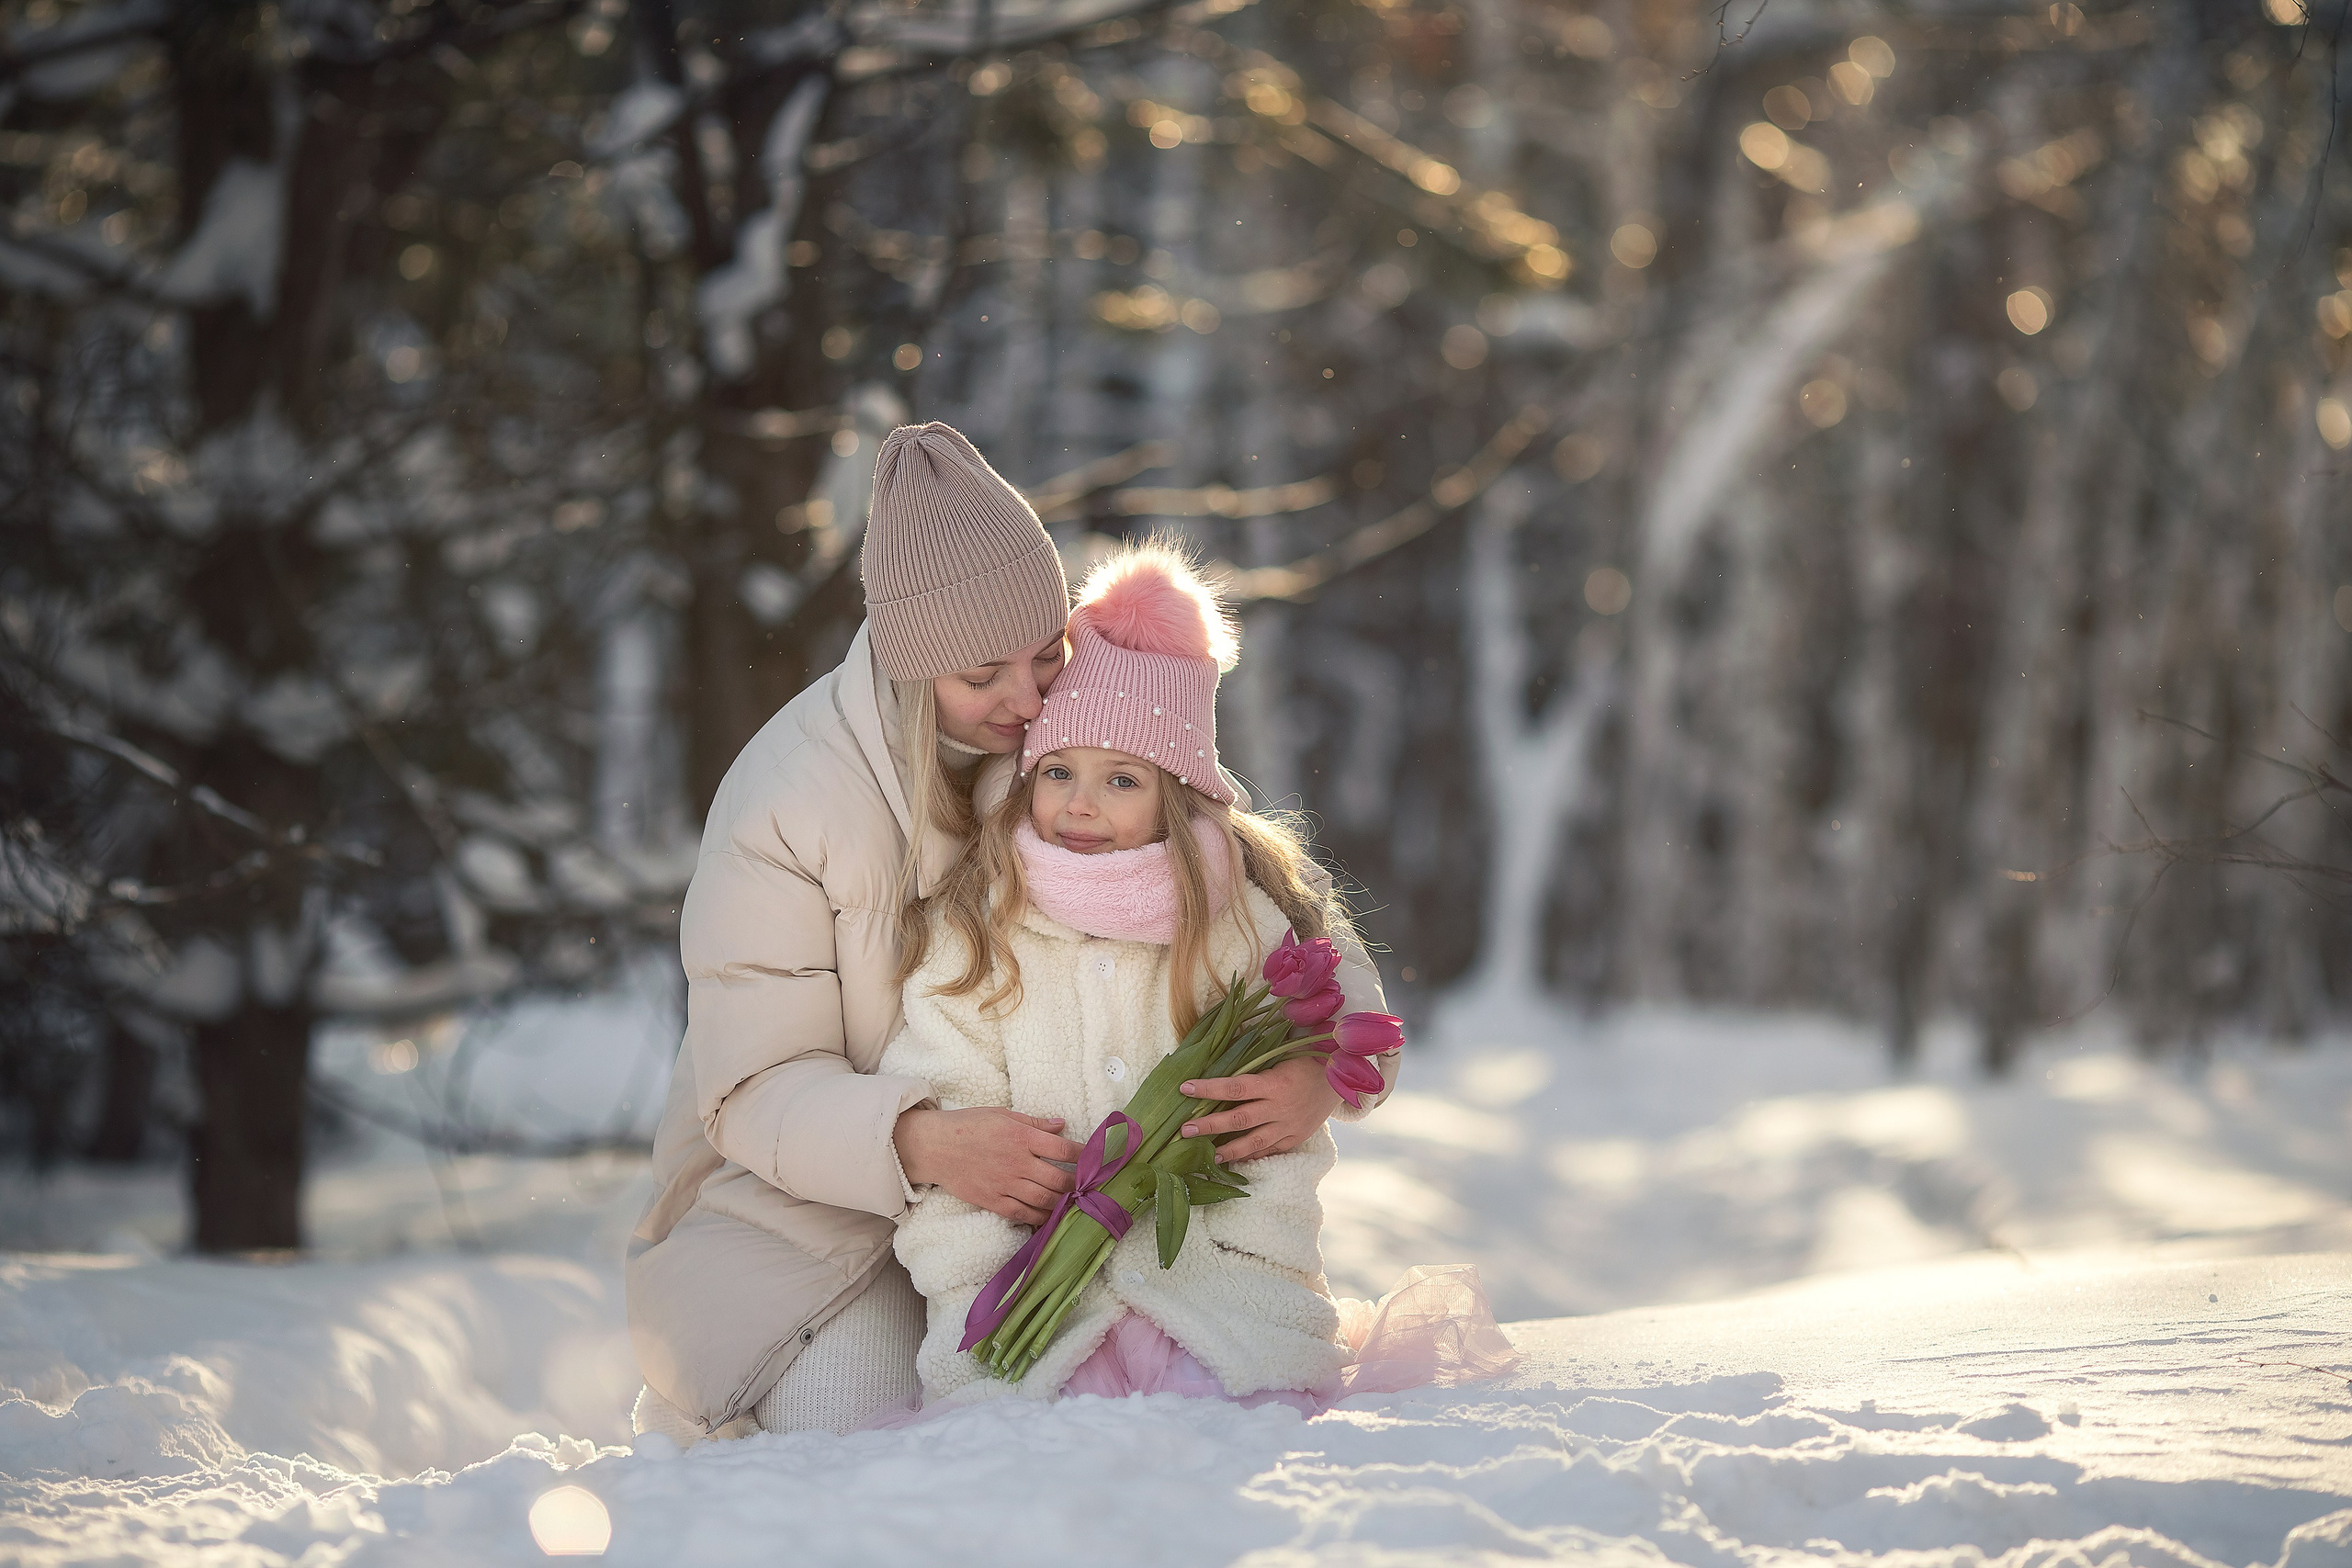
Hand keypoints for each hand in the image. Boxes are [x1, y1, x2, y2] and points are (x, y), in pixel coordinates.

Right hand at [894, 1106, 1081, 1225]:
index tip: (1097, 1158)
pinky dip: (1040, 1217)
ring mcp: (1005, 1184)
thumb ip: (1034, 1122)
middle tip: (1090, 1186)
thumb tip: (1062, 1125)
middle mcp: (1017, 1162)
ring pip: (1044, 1199)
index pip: (1063, 1148)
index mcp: (1021, 1136)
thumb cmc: (968, 1125)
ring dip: (1064, 1202)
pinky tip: (1051, 1216)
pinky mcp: (993, 1200)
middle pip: (1059, 1178)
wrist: (934, 1146)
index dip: (1084, 1154)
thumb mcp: (1002, 1114)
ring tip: (1076, 1202)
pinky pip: (1023, 1213)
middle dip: (1078, 1183)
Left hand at [1177, 1056, 1354, 1163]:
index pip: (1235, 1086)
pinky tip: (1234, 1160)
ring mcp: (1288, 1126)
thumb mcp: (1281, 1054)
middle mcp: (1280, 1107)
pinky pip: (1270, 1150)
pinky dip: (1251, 1155)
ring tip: (1207, 1155)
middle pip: (1239, 1119)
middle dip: (1209, 1125)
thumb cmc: (1306, 1060)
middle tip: (1184, 1130)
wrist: (1342, 1079)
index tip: (1185, 1088)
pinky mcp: (1295, 1138)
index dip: (1209, 1089)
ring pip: (1254, 1142)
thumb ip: (1254, 1061)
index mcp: (1275, 1082)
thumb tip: (1218, 1054)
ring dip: (1228, 1150)